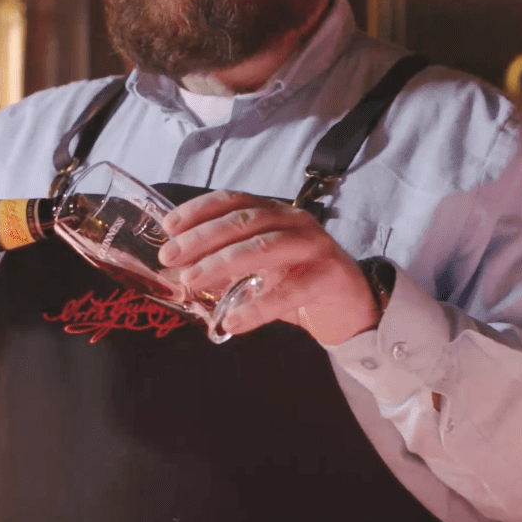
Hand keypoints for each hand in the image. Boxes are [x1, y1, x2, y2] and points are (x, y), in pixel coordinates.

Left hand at [158, 190, 380, 345]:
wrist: (352, 309)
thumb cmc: (300, 285)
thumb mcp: (260, 271)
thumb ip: (226, 269)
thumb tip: (178, 274)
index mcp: (275, 213)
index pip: (233, 201)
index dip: (199, 210)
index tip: (169, 227)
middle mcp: (295, 221)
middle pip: (243, 222)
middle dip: (202, 238)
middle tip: (171, 257)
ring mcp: (315, 246)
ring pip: (263, 248)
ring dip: (222, 264)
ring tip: (191, 281)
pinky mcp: (330, 275)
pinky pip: (289, 291)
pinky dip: (257, 306)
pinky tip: (232, 320)